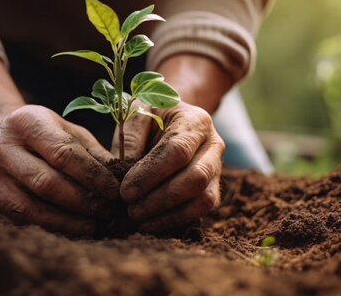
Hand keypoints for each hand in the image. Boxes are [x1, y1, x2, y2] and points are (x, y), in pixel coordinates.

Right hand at [0, 105, 119, 234]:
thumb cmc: (41, 135)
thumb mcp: (66, 130)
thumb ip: (92, 152)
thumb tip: (120, 180)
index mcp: (25, 122)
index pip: (63, 153)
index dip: (93, 176)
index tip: (115, 191)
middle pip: (46, 183)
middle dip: (82, 201)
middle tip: (108, 212)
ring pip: (31, 208)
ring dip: (67, 222)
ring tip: (93, 226)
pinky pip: (20, 223)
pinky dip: (49, 230)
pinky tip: (70, 231)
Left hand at [113, 102, 224, 232]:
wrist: (172, 119)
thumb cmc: (151, 116)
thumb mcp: (136, 115)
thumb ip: (129, 140)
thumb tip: (123, 176)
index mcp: (195, 122)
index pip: (177, 151)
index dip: (150, 175)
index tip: (125, 192)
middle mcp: (214, 145)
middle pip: (196, 178)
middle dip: (160, 200)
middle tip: (131, 211)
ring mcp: (217, 169)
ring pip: (204, 199)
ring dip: (170, 215)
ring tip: (140, 221)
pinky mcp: (213, 188)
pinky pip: (201, 211)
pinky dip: (176, 221)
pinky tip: (152, 224)